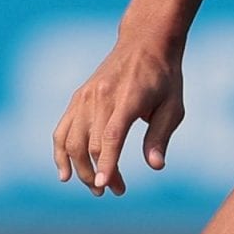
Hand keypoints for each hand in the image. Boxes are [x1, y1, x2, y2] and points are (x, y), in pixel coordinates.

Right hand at [53, 34, 185, 196]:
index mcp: (129, 98)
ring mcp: (85, 97)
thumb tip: (156, 166)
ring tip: (96, 187)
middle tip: (117, 191)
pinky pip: (62, 130)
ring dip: (80, 169)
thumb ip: (161, 136)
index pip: (112, 136)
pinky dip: (60, 153)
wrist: (145, 42)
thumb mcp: (173, 106)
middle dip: (100, 174)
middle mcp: (102, 97)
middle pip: (91, 144)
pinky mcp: (78, 98)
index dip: (107, 163)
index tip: (105, 186)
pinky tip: (65, 174)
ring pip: (71, 141)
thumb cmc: (164, 78)